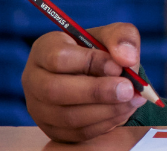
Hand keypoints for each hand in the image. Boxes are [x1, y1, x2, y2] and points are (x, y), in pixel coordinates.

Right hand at [22, 23, 146, 141]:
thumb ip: (122, 38)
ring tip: (132, 100)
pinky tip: (123, 111)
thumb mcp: (114, 34)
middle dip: (96, 92)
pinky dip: (104, 124)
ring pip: (65, 116)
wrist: (100, 75)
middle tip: (128, 90)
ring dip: (104, 110)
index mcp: (44, 49)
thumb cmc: (102, 51)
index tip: (117, 66)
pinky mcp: (52, 129)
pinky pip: (75, 133)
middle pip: (54, 91)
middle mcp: (34, 79)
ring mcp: (39, 108)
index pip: (58, 57)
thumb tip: (126, 58)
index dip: (90, 62)